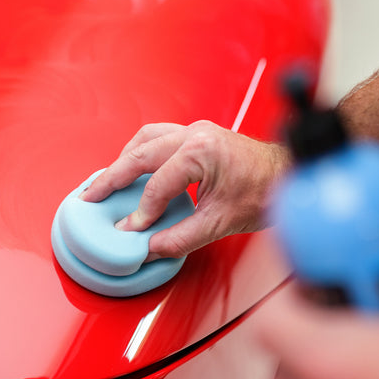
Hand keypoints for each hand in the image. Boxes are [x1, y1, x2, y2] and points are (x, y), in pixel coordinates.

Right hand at [80, 121, 290, 258]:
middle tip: (91, 195)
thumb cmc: (265, 190)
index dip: (141, 212)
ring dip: (124, 159)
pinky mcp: (199, 135)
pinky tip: (134, 167)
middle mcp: (195, 135)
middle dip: (112, 177)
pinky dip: (141, 152)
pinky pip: (159, 137)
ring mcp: (197, 131)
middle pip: (140, 154)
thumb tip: (151, 246)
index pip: (157, 185)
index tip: (129, 230)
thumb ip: (181, 237)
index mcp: (201, 151)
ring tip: (107, 180)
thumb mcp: (221, 221)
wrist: (288, 174)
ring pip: (146, 138)